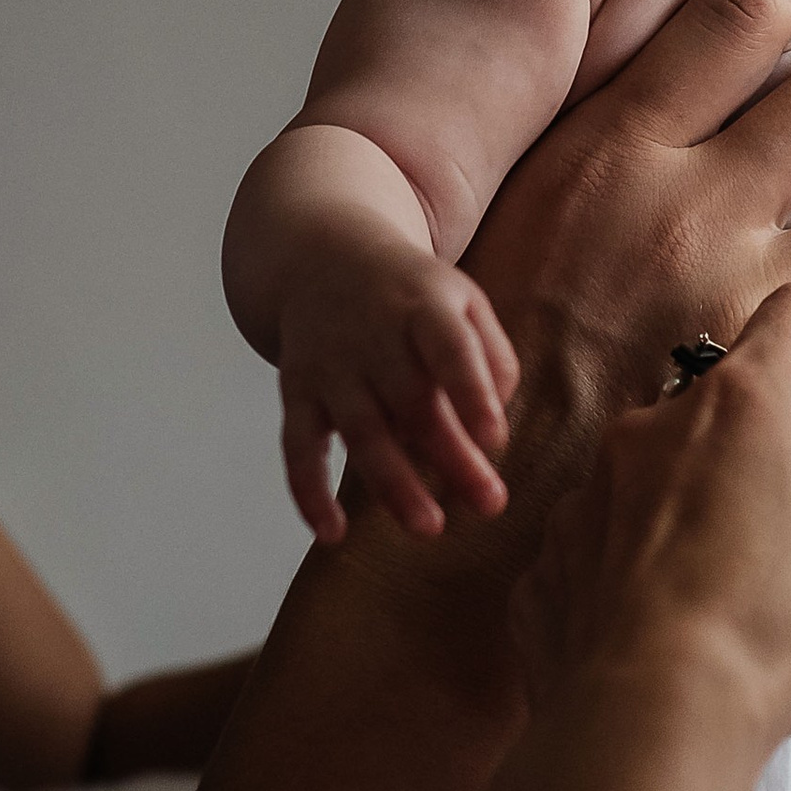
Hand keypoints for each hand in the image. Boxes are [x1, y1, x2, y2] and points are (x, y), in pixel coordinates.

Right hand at [278, 244, 520, 543]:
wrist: (322, 257)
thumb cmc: (411, 295)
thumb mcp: (462, 300)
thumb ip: (492, 357)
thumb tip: (491, 432)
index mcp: (422, 304)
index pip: (449, 348)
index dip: (471, 392)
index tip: (495, 439)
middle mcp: (371, 334)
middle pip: (411, 401)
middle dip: (450, 456)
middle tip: (489, 503)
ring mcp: (329, 365)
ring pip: (360, 430)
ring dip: (392, 484)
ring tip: (427, 527)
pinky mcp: (296, 391)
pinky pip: (297, 446)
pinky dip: (308, 492)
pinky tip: (332, 533)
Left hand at [511, 285, 790, 790]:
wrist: (637, 732)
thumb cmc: (768, 637)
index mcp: (745, 402)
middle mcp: (656, 423)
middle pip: (746, 394)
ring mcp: (594, 488)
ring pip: (680, 464)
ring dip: (734, 499)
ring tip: (771, 586)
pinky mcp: (554, 557)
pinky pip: (624, 532)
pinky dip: (669, 558)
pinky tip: (697, 627)